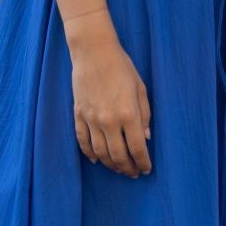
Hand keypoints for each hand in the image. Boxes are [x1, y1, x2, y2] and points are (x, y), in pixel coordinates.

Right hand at [68, 28, 154, 175]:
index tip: (146, 169)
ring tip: (118, 168)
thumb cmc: (122, 67)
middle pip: (118, 156)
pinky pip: (82, 141)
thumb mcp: (140, 89)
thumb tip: (146, 138)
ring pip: (100, 153)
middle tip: (133, 173)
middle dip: (127, 168)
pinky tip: (97, 160)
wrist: (94, 52)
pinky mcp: (79, 115)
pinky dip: (89, 154)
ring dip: (110, 164)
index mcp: (128, 114)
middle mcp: (109, 121)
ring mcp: (91, 119)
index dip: (143, 162)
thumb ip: (145, 115)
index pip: (137, 148)